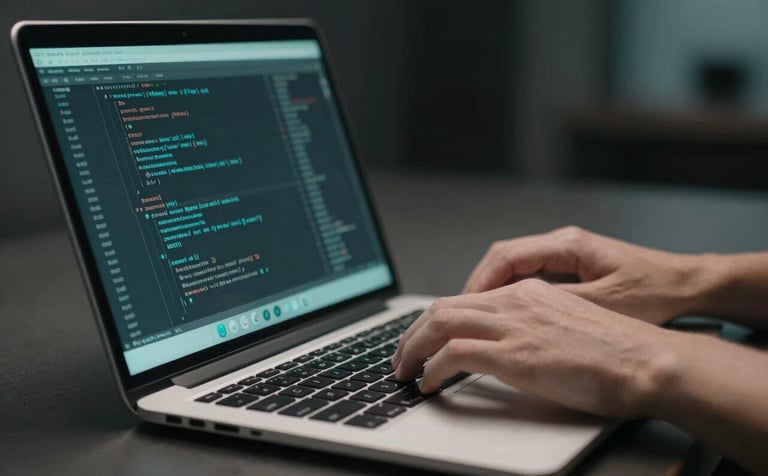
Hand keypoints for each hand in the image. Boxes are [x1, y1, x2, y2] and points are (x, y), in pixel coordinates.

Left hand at [392, 279, 675, 417]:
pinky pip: (455, 354)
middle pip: (444, 307)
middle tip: (401, 356)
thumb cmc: (618, 353)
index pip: (466, 299)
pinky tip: (429, 384)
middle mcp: (516, 301)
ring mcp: (515, 324)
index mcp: (529, 293)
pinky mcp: (516, 353)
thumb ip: (535, 327)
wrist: (647, 361)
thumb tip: (509, 347)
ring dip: (413, 348)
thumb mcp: (568, 327)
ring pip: (441, 323)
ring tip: (404, 370)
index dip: (436, 320)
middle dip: (413, 333)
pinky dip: (433, 369)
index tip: (423, 339)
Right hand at [463, 226, 708, 324]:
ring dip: (492, 291)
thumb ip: (556, 304)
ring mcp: (566, 253)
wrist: (691, 285)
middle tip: (459, 316)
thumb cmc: (655, 293)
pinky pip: (530, 276)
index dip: (479, 283)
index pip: (506, 256)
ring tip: (476, 319)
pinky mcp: (572, 267)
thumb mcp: (603, 305)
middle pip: (503, 258)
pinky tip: (506, 316)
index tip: (462, 307)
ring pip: (514, 267)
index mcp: (567, 245)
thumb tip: (512, 314)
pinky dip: (511, 294)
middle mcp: (562, 243)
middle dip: (477, 287)